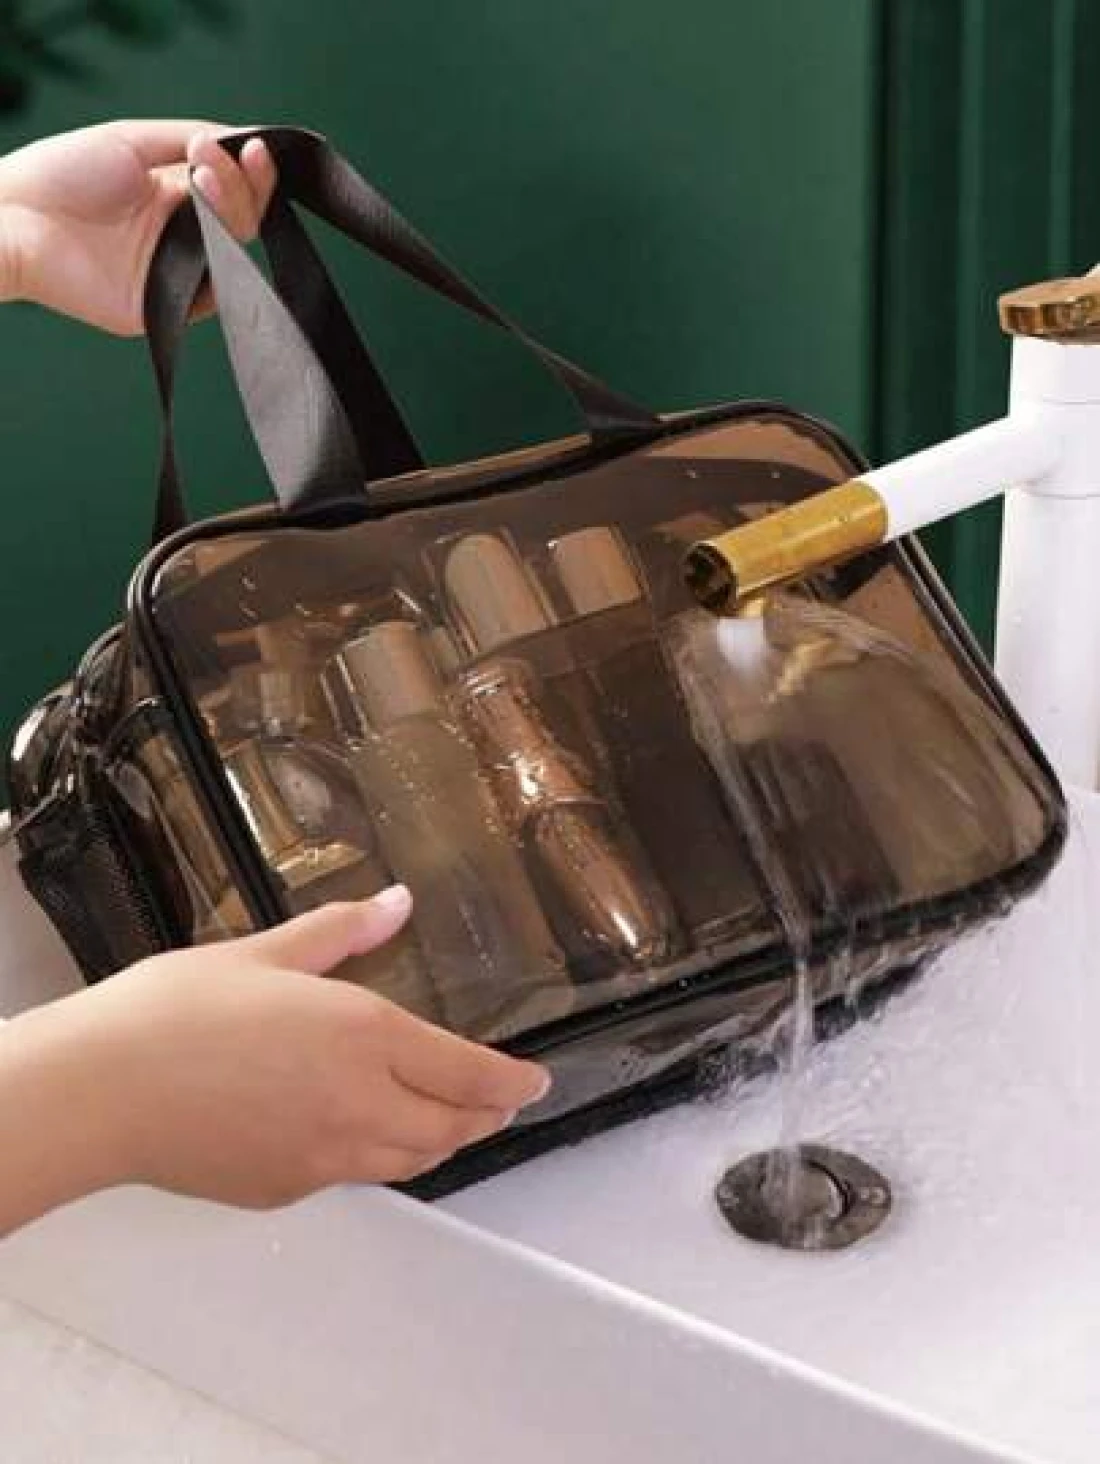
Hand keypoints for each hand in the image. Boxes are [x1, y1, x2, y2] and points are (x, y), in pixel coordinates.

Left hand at [0, 119, 275, 334]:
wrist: (19, 216)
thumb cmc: (62, 174)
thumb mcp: (132, 141)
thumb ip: (189, 138)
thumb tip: (247, 136)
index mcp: (173, 198)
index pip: (232, 190)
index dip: (251, 171)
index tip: (256, 147)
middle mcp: (178, 237)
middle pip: (241, 221)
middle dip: (244, 186)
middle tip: (225, 160)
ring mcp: (173, 274)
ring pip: (233, 254)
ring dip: (231, 210)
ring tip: (203, 177)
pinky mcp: (163, 307)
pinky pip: (211, 293)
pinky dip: (219, 258)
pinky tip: (203, 219)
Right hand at [0, 890, 548, 1228]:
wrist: (104, 1091)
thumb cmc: (178, 1012)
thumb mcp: (267, 952)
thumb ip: (343, 931)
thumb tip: (398, 902)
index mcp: (366, 1037)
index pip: (469, 1073)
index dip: (512, 1084)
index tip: (536, 1084)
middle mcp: (360, 1104)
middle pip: (451, 1127)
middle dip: (485, 1115)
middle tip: (499, 1101)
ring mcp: (324, 1157)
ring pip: (410, 1160)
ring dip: (440, 1140)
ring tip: (447, 1120)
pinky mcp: (286, 1188)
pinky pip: (355, 1175)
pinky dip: (379, 1156)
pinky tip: (360, 1133)